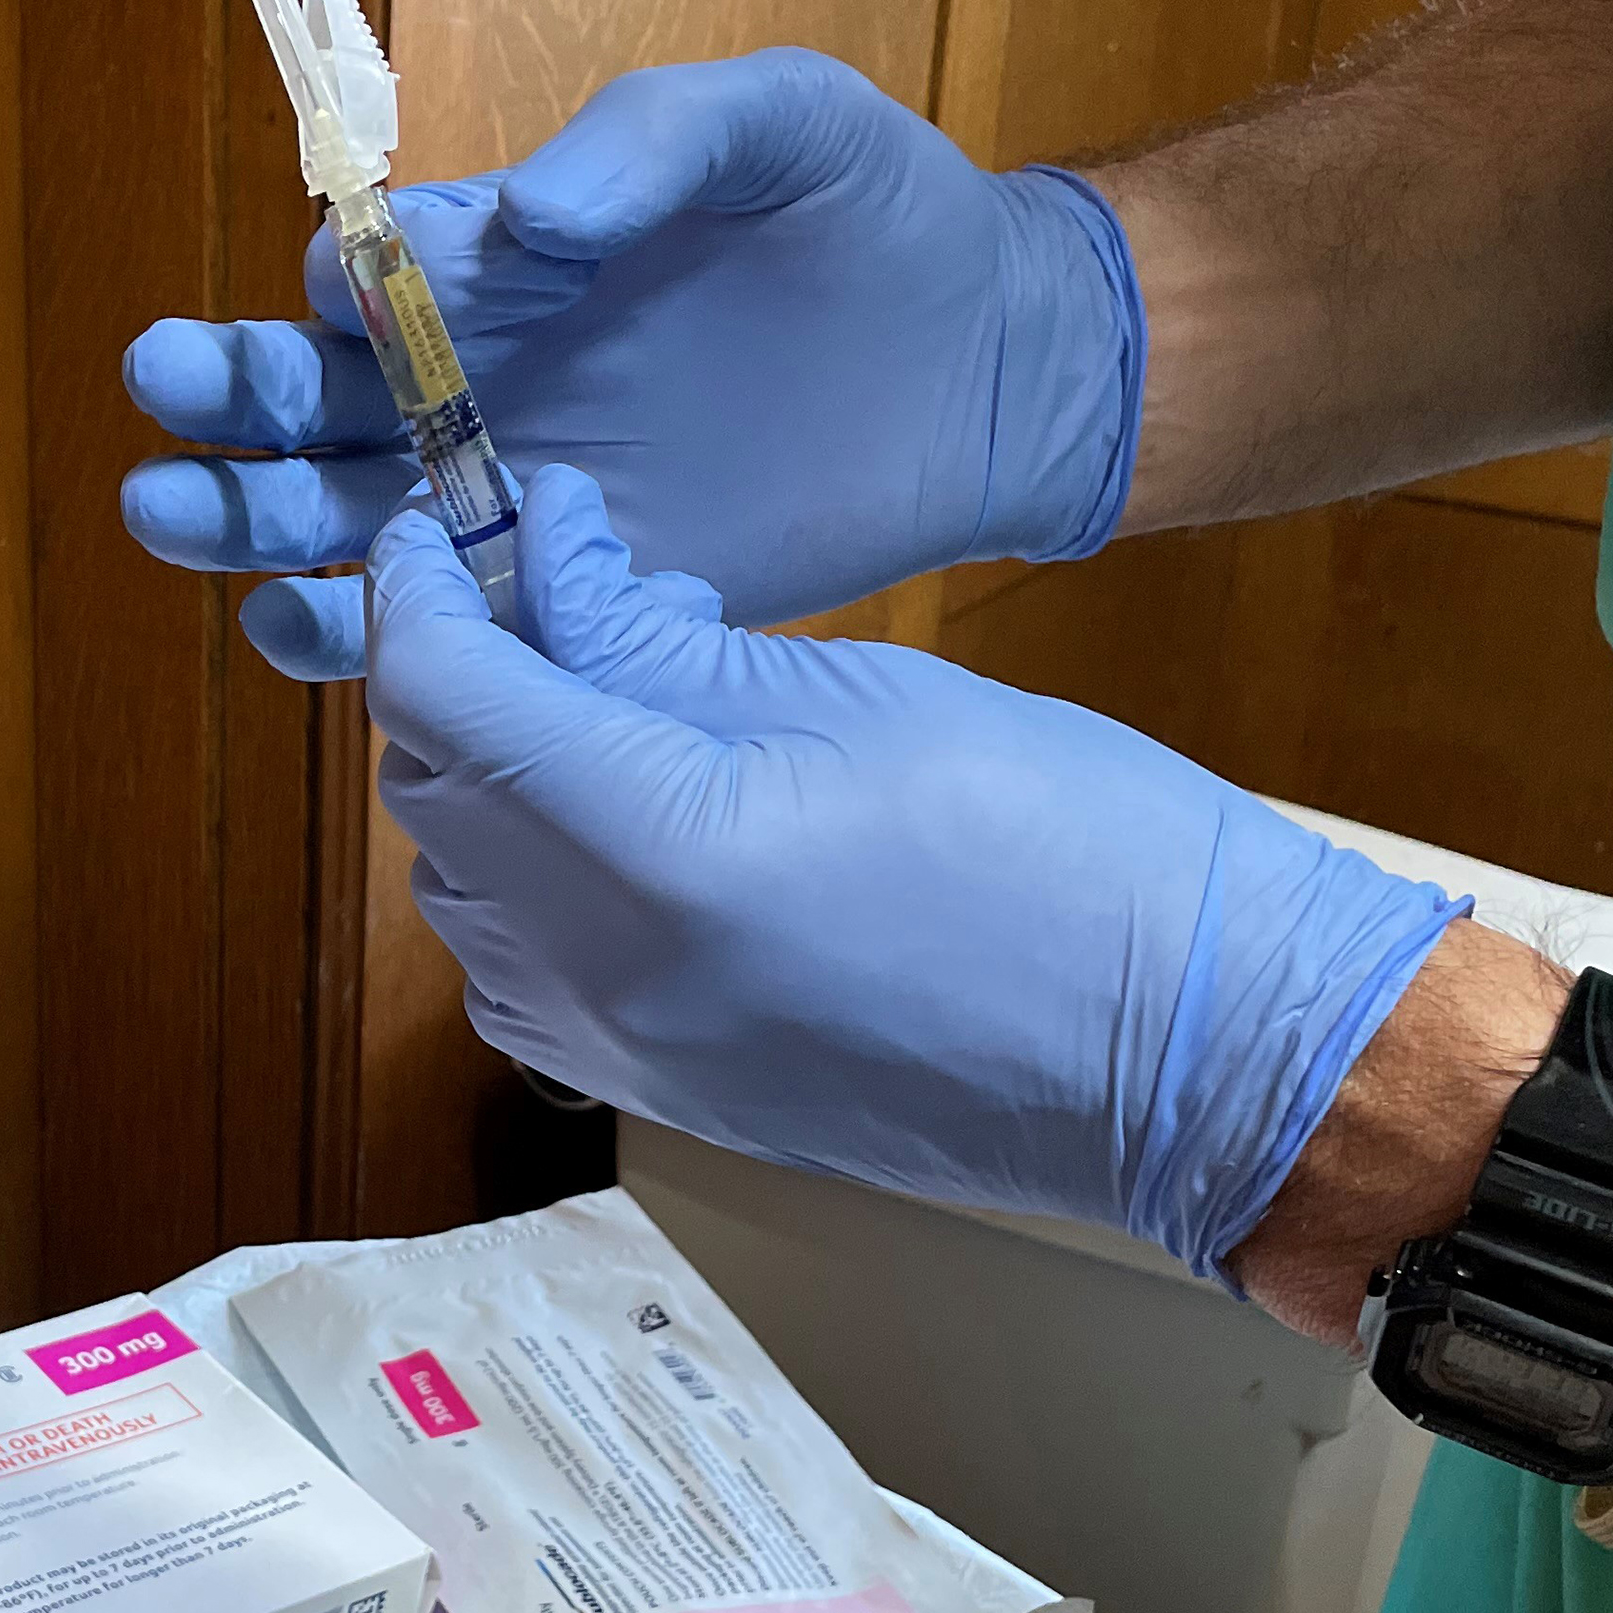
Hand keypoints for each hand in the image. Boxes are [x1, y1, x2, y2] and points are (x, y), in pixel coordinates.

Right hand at [120, 49, 1143, 679]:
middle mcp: (482, 380)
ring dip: (250, 523)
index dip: (341, 285)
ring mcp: (516, 498)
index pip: (378, 274)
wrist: (988, 363)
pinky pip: (440, 628)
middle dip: (230, 403)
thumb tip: (525, 215)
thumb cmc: (878, 217)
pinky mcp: (571, 600)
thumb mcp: (780, 126)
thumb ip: (653, 140)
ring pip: (339, 520)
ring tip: (173, 517)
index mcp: (505, 259)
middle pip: (313, 403)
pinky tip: (307, 630)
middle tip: (168, 402)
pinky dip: (359, 638)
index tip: (338, 295)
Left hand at [366, 469, 1465, 1271]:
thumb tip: (546, 558)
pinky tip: (622, 819)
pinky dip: (525, 880)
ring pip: (459, 889)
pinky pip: (519, 975)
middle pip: (432, 791)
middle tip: (539, 578)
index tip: (447, 516)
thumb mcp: (858, 695)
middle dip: (458, 670)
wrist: (1192, 1060)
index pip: (443, 694)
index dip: (420, 587)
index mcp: (654, 848)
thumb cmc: (1068, 845)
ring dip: (490, 777)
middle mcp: (602, 971)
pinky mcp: (658, 1096)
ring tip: (604, 692)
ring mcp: (621, 1053)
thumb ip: (662, 640)